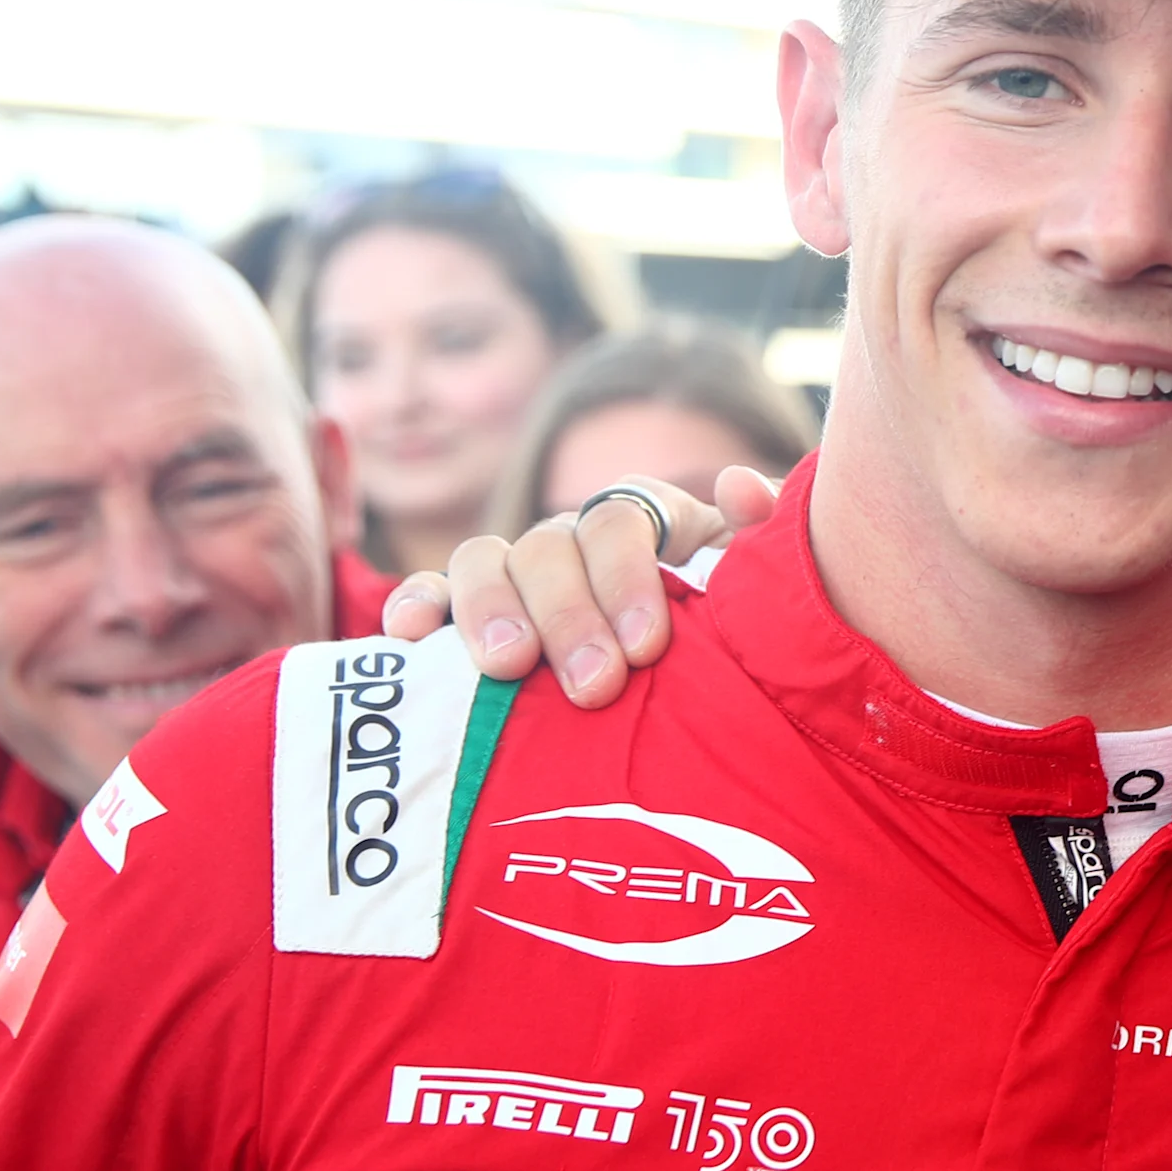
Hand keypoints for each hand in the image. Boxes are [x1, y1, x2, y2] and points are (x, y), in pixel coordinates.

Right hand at [377, 468, 781, 704]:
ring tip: (508, 669)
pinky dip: (416, 605)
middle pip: (549, 547)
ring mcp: (518, 572)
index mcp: (646, 521)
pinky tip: (410, 636)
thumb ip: (762, 537)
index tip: (647, 648)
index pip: (621, 521)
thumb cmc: (736, 630)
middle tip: (593, 684)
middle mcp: (574, 537)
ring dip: (490, 611)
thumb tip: (739, 485)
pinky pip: (430, 594)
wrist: (710, 683)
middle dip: (568, 615)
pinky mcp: (470, 613)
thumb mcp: (760, 586)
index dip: (628, 578)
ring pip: (483, 561)